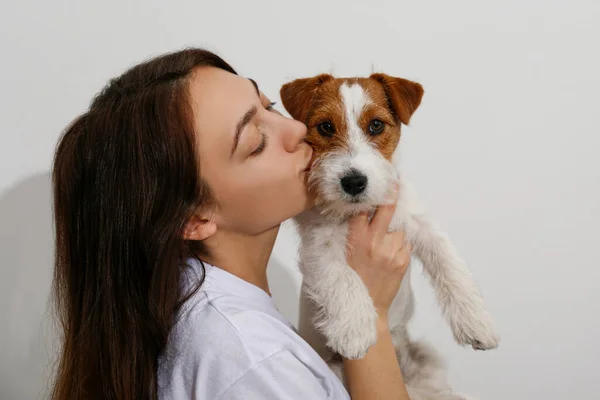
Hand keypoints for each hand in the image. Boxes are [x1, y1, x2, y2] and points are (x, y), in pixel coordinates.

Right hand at [345, 185, 411, 319]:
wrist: (369, 308)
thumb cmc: (351, 281)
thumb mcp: (342, 255)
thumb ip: (351, 234)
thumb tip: (358, 214)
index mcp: (356, 239)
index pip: (362, 209)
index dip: (369, 195)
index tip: (374, 183)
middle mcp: (376, 242)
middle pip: (387, 209)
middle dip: (391, 194)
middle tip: (395, 182)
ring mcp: (392, 251)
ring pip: (399, 227)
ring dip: (395, 226)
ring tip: (388, 231)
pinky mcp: (404, 260)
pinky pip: (405, 242)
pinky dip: (400, 241)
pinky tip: (392, 247)